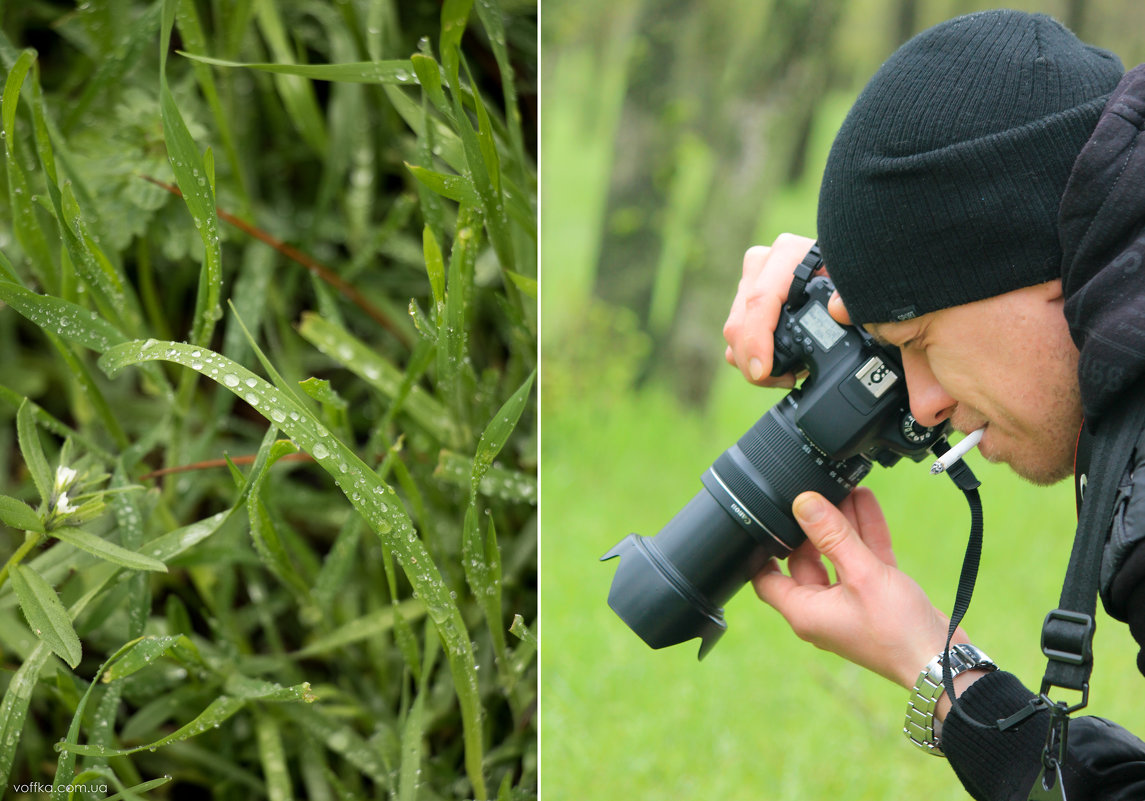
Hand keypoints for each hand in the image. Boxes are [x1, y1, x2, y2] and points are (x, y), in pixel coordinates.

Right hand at [723, 233, 851, 386]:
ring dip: (752, 361)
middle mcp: (764, 264)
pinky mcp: (747, 300)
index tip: (762, 371)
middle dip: (754, 361)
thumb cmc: (856, 280)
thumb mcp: (860, 287)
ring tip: (788, 375)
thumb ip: (852, 297)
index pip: (760, 300)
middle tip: (785, 381)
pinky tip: (778, 364)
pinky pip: (737, 335)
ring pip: (734, 331)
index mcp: (788, 254)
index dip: (756, 340)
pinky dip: (751, 356)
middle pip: (740, 320)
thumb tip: (836, 309)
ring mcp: (752, 282)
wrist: (854, 273)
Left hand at [752, 488, 966, 688]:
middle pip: (804, 561)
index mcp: (805, 611)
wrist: (943, 662)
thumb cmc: (897, 632)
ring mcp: (849, 603)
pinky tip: (865, 500)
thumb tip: (803, 503)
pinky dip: (864, 533)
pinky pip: (863, 559)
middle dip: (811, 527)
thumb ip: (832, 536)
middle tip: (815, 494)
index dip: (762, 550)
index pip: (767, 579)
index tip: (765, 520)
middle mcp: (822, 609)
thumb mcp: (861, 574)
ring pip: (837, 555)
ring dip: (841, 524)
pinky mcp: (875, 596)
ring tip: (841, 488)